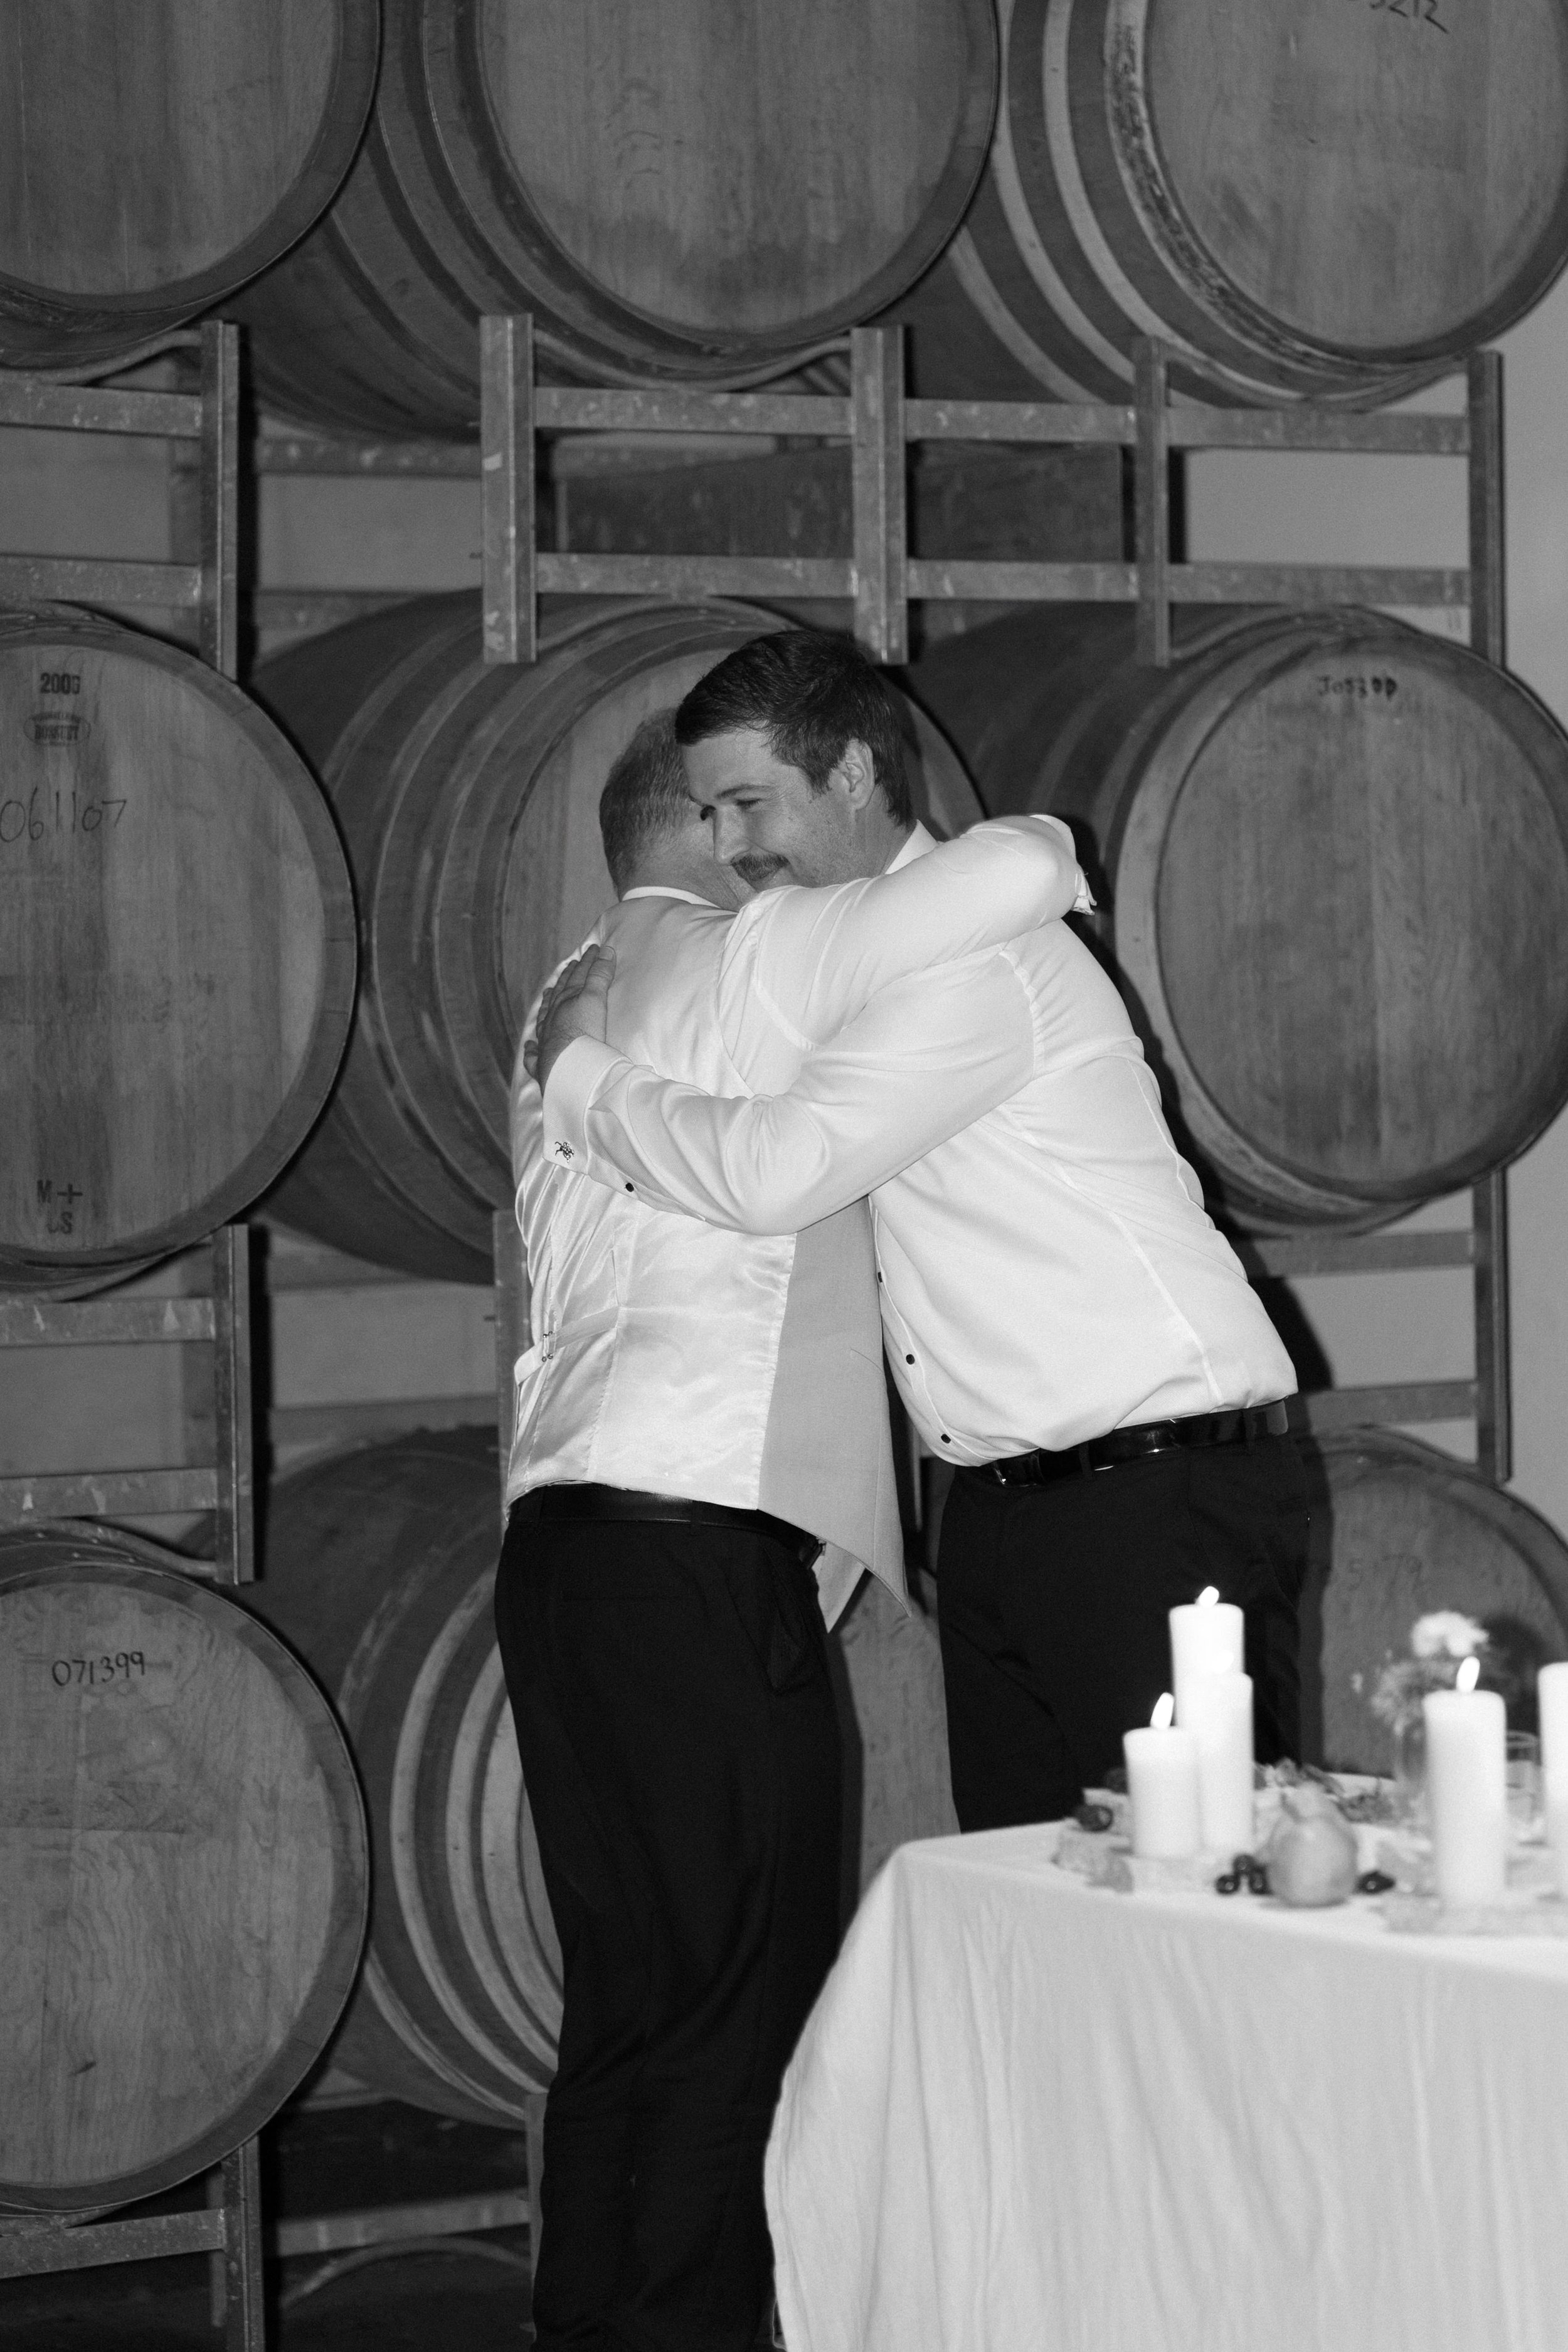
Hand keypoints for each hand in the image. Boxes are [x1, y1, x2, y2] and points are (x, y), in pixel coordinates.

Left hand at [524, 945, 614, 1091]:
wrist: (568, 1066)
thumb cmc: (583, 1032)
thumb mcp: (595, 999)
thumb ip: (600, 976)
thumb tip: (606, 950)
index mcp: (566, 1001)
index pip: (577, 976)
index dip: (587, 962)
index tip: (593, 950)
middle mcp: (552, 1018)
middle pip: (559, 993)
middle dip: (567, 978)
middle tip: (570, 966)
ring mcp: (545, 1039)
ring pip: (544, 1017)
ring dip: (548, 1005)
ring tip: (548, 995)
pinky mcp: (543, 1062)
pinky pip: (534, 1054)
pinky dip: (532, 1049)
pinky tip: (530, 1046)